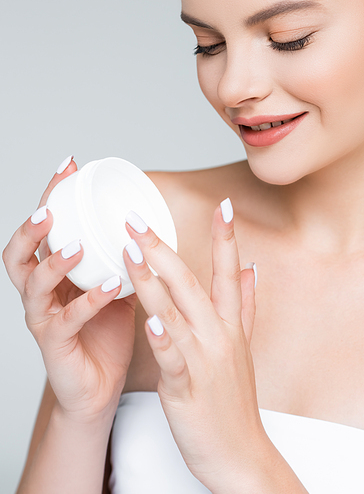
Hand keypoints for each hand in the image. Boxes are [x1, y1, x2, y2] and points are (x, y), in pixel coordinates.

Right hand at [3, 158, 136, 421]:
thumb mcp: (116, 284)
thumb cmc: (104, 333)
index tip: (70, 165)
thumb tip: (153, 221)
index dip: (51, 195)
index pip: (44, 227)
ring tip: (78, 245)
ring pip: (34, 285)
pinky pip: (66, 320)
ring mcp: (44, 319)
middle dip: (31, 228)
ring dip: (55, 261)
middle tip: (50, 210)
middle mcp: (41, 293)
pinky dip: (89, 299)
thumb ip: (126, 256)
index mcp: (54, 273)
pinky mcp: (55, 345)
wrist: (99, 389)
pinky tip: (111, 284)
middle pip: (18, 254)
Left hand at [123, 199, 265, 491]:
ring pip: (176, 311)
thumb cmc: (234, 402)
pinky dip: (162, 337)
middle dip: (163, 247)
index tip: (223, 204)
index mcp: (230, 325)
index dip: (226, 237)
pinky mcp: (187, 387)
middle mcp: (219, 335)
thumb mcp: (243, 348)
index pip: (229, 271)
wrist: (241, 455)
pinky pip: (173, 358)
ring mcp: (204, 359)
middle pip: (191, 282)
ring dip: (152, 279)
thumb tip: (255, 268)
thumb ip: (247, 305)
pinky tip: (148, 318)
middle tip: (137, 219)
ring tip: (129, 251)